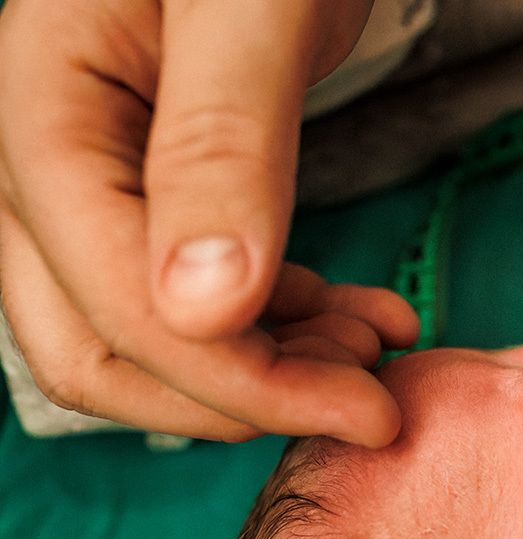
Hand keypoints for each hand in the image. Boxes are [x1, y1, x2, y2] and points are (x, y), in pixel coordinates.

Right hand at [0, 0, 418, 444]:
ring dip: (265, 368)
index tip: (370, 408)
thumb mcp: (249, 10)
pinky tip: (350, 315)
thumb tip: (204, 309)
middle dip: (246, 395)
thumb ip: (219, 145)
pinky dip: (271, 326)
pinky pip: (184, 296)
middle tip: (373, 389)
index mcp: (41, 113)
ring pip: (145, 335)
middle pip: (101, 348)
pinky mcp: (149, 191)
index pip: (117, 309)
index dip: (242, 383)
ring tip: (375, 342)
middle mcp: (41, 163)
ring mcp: (89, 182)